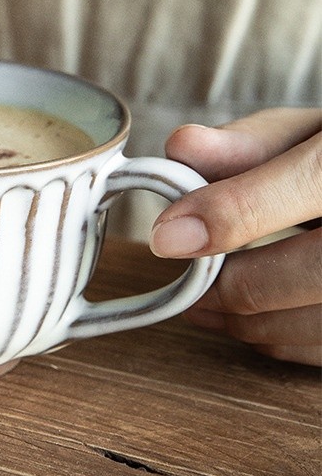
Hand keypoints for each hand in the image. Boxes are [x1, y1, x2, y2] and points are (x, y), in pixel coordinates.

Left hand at [149, 108, 321, 365]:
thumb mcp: (310, 135)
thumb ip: (250, 143)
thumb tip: (180, 150)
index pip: (303, 184)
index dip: (229, 214)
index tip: (168, 235)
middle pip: (314, 271)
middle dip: (236, 285)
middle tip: (189, 282)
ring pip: (319, 323)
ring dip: (252, 322)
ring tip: (209, 301)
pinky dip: (283, 340)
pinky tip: (258, 316)